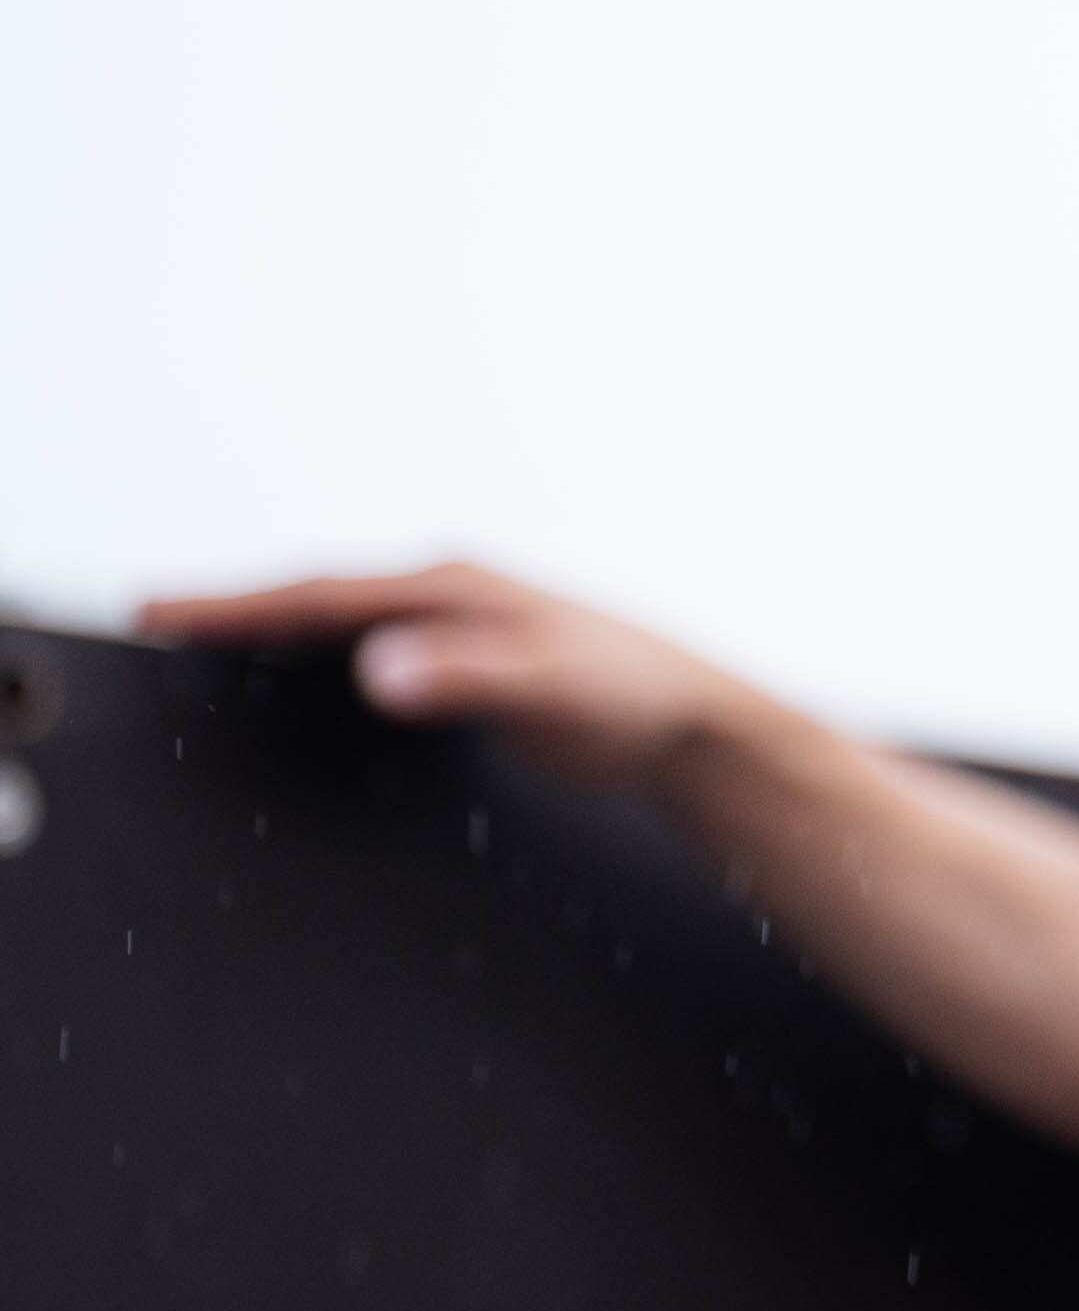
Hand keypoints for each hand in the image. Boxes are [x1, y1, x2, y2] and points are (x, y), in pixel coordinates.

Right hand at [135, 561, 749, 786]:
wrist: (692, 723)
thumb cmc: (632, 696)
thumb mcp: (546, 685)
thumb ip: (465, 676)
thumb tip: (378, 668)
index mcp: (452, 587)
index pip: (320, 594)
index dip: (235, 606)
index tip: (160, 610)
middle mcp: (447, 595)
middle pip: (318, 600)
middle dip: (237, 610)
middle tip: (154, 619)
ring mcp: (456, 627)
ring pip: (342, 624)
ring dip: (275, 632)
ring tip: (202, 645)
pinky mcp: (467, 665)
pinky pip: (372, 653)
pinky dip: (320, 661)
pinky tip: (300, 686)